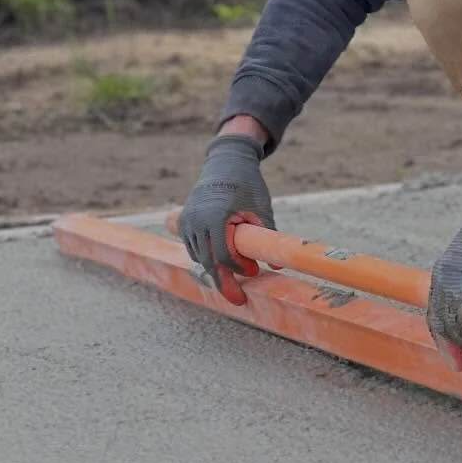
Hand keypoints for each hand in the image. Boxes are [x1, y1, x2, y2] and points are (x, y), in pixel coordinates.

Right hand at [179, 133, 275, 302]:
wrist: (226, 162)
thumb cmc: (247, 184)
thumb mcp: (261, 208)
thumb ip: (267, 236)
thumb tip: (277, 266)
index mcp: (216, 217)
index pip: (224, 256)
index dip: (240, 268)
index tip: (254, 270)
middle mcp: (197, 221)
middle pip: (208, 263)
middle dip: (223, 283)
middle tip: (238, 300)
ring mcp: (187, 222)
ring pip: (199, 258)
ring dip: (215, 271)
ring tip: (233, 281)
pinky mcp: (184, 222)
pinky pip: (193, 248)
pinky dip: (206, 258)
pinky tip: (222, 264)